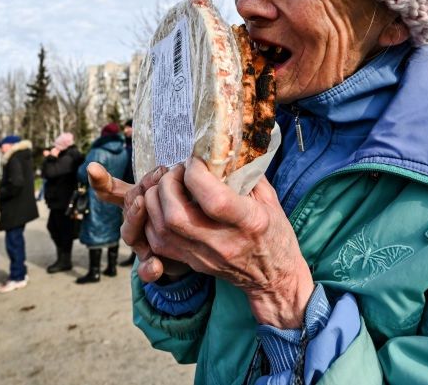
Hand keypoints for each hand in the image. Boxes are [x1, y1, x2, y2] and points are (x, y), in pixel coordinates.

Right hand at [87, 163, 188, 281]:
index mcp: (136, 203)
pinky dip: (148, 268)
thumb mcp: (175, 191)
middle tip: (145, 184)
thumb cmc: (180, 213)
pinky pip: (145, 268)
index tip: (93, 168)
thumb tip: (154, 164)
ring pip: (130, 233)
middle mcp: (134, 222)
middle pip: (127, 205)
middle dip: (135, 194)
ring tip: (142, 205)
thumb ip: (167, 177)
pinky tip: (155, 266)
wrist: (195, 248)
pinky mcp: (151, 264)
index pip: (114, 190)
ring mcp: (141, 244)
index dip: (102, 181)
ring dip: (135, 219)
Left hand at [142, 158, 313, 328]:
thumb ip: (244, 174)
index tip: (195, 161)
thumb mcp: (269, 199)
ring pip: (161, 229)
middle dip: (167, 184)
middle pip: (176, 215)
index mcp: (249, 222)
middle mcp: (223, 242)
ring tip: (167, 185)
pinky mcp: (192, 263)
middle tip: (176, 171)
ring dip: (155, 200)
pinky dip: (152, 220)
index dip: (196, 174)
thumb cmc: (275, 233)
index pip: (213, 199)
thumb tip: (221, 148)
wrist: (274, 278)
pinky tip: (162, 205)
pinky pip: (158, 243)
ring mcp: (204, 256)